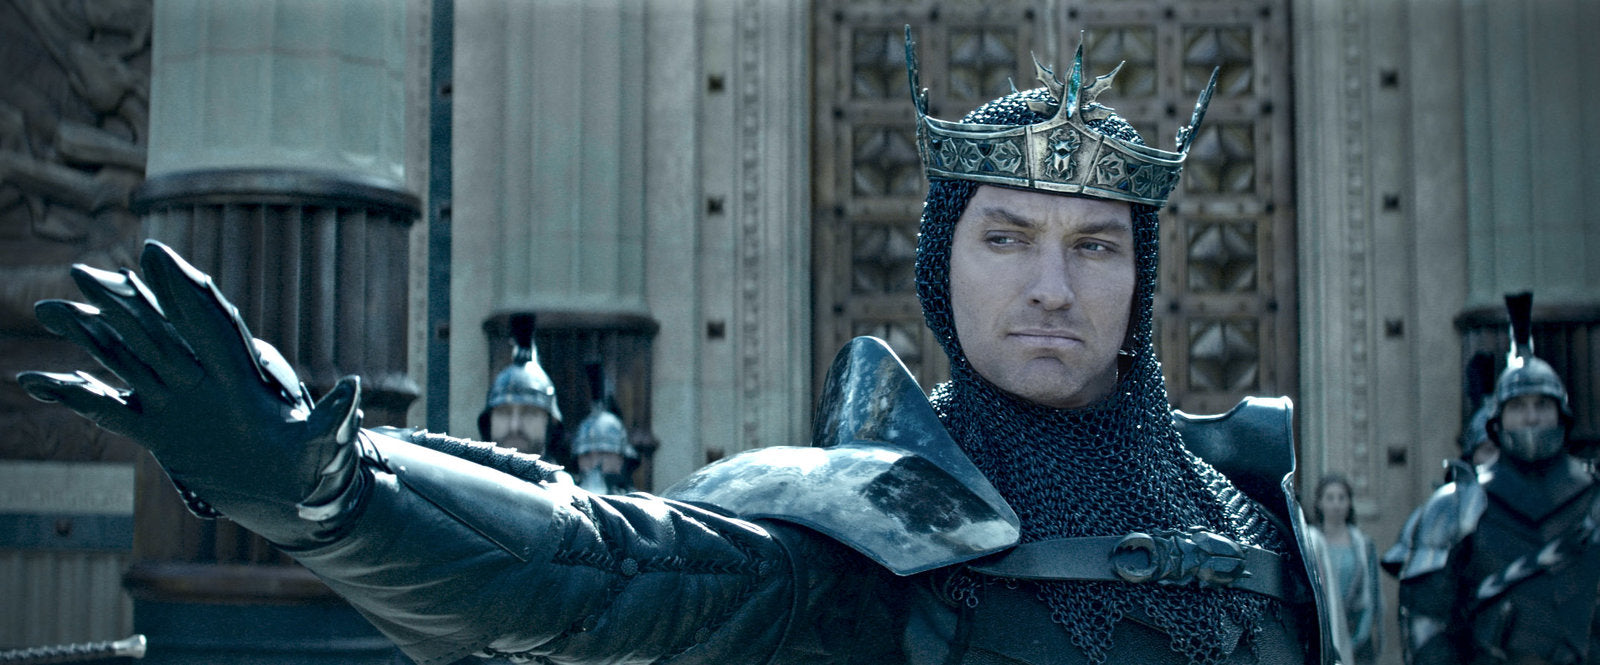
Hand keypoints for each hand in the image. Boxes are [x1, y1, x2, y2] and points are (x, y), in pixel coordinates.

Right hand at [17, 240, 364, 545]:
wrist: (301, 495)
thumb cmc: (320, 466)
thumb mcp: (327, 444)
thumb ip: (334, 418)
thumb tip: (355, 387)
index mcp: (245, 374)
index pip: (211, 320)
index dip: (183, 288)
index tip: (153, 253)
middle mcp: (206, 380)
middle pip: (160, 328)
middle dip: (124, 299)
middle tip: (83, 270)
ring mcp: (180, 402)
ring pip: (127, 358)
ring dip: (90, 334)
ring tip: (46, 308)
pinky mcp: (162, 433)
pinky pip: (110, 409)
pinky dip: (75, 395)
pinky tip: (34, 382)